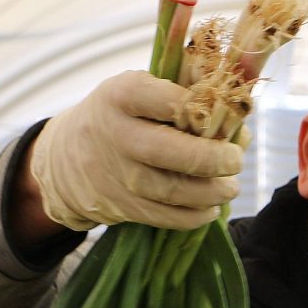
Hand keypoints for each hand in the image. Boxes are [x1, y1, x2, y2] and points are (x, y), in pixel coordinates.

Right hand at [26, 72, 242, 231]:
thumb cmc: (120, 116)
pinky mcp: (125, 207)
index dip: (206, 111)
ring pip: (177, 191)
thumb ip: (186, 93)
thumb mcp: (138, 89)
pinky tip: (211, 206)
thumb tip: (239, 119)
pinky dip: (197, 215)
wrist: (67, 159)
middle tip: (235, 160)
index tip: (223, 116)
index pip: (173, 101)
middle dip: (216, 159)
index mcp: (123, 96)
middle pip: (178, 153)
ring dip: (213, 192)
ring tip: (230, 187)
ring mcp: (121, 175)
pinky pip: (169, 217)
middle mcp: (119, 136)